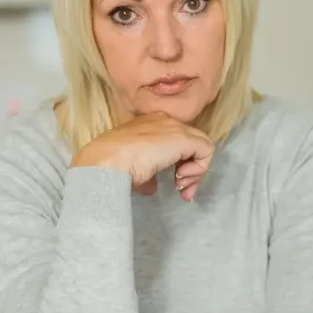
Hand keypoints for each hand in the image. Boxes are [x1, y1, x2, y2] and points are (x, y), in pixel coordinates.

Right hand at [71, 113, 214, 200]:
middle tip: (182, 190)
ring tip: (181, 187)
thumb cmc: (114, 167)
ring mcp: (175, 127)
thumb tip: (152, 187)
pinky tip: (181, 179)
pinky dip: (199, 169)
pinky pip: (206, 151)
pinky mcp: (184, 137)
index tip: (174, 185)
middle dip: (192, 171)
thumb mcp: (134, 171)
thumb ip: (148, 175)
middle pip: (193, 144)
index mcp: (150, 125)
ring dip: (196, 172)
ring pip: (202, 147)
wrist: (106, 162)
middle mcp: (165, 121)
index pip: (177, 143)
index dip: (180, 165)